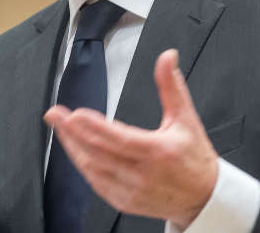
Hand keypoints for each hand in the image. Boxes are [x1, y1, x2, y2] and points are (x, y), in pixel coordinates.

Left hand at [44, 49, 217, 228]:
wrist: (204, 197)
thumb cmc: (194, 157)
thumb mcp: (186, 118)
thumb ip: (171, 86)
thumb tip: (167, 57)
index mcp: (158, 151)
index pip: (119, 138)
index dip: (95, 127)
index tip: (75, 114)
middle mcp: (143, 173)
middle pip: (99, 152)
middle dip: (72, 131)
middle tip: (55, 114)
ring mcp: (132, 190)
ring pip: (93, 168)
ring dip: (72, 147)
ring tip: (59, 128)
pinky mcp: (124, 202)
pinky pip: (96, 183)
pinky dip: (82, 165)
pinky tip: (74, 150)